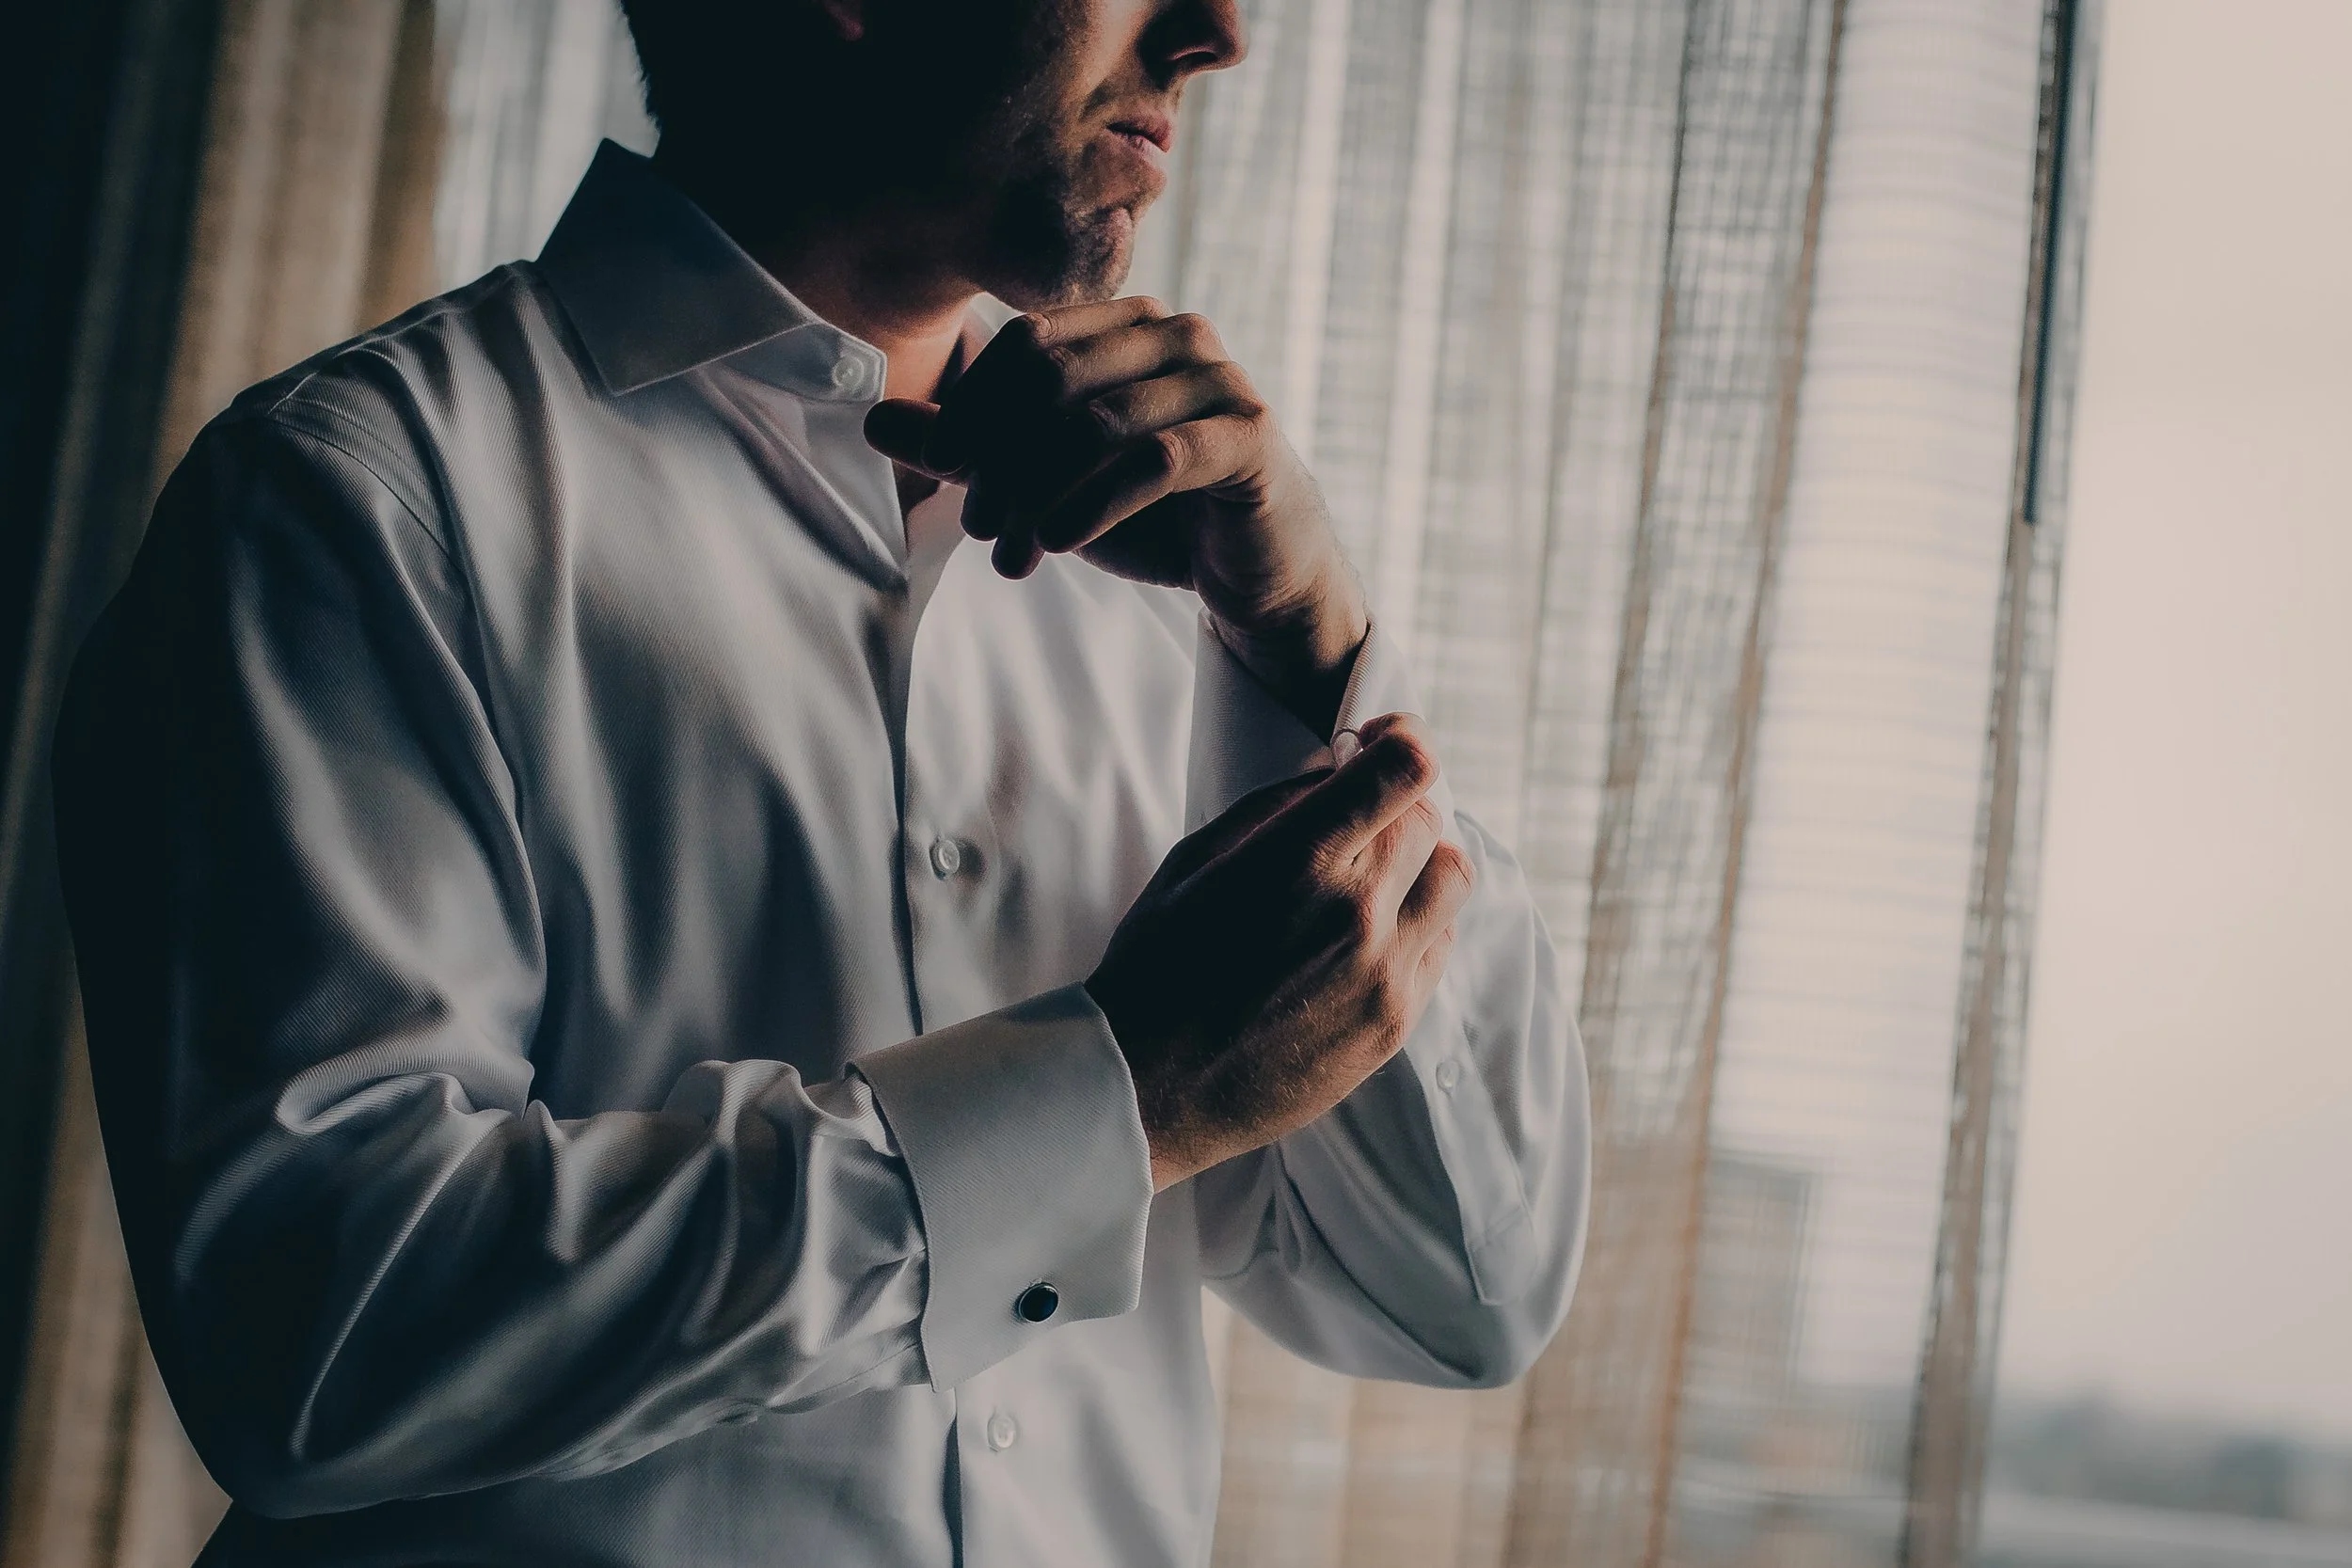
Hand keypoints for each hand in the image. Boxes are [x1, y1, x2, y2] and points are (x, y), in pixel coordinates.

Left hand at [865, 298, 1370, 730]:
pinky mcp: (1248, 438)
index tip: (947, 470)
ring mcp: (1219, 381)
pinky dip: (1095, 505)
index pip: (1029, 342)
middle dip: (1003, 457)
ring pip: (1097, 423)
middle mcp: (1177, 333)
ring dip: (1039, 494)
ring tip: (1012, 554)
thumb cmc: (1156, 514)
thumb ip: (972, 448)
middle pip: (1056, 378)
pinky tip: (1060, 544)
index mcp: (1128, 324)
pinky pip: (1154, 462)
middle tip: (980, 527)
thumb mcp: (1049, 480)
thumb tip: (873, 421)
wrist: (1256, 570)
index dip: (977, 404)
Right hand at [1084, 714, 1474, 1190]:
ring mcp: (1384, 974)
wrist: (1149, 1088)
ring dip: (1422, 862)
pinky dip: (1418, 923)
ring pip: (1455, 880)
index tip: (1377, 742)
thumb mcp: (1194, 862)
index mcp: (1300, 861)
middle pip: (1432, 820)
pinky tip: (1366, 934)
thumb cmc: (1156, 967)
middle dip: (1397, 804)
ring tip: (1374, 877)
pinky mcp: (1396, 1023)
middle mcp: (1357, 914)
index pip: (1407, 768)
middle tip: (1359, 818)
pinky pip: (1441, 945)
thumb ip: (1276, 809)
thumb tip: (1340, 771)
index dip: (1401, 738)